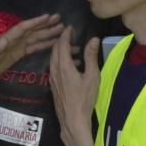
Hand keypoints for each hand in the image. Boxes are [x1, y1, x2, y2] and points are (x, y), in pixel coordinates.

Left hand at [0, 14, 63, 81]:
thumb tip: (5, 41)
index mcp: (8, 38)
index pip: (23, 28)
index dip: (35, 22)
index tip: (47, 16)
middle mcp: (15, 40)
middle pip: (33, 30)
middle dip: (46, 24)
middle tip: (60, 18)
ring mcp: (18, 46)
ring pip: (36, 37)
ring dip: (48, 32)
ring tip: (61, 28)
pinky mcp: (19, 53)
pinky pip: (34, 47)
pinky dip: (44, 44)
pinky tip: (54, 42)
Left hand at [49, 28, 99, 145]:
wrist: (72, 119)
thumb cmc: (84, 98)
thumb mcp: (92, 76)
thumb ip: (91, 57)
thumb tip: (93, 39)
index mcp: (64, 66)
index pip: (61, 44)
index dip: (66, 34)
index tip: (70, 26)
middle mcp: (54, 69)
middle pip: (55, 49)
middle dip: (63, 40)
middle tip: (73, 35)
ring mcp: (52, 77)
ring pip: (54, 58)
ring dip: (63, 51)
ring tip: (77, 50)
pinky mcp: (53, 84)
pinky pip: (55, 66)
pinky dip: (62, 60)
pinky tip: (73, 64)